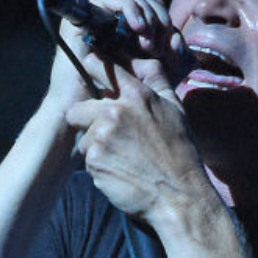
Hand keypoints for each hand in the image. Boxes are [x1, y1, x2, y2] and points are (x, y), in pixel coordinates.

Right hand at [41, 0, 183, 112]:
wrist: (90, 107)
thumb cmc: (122, 94)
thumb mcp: (159, 73)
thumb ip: (174, 57)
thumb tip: (177, 38)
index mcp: (131, 24)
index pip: (153, 4)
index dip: (165, 18)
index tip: (170, 45)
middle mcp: (114, 15)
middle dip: (158, 17)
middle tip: (160, 45)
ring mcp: (98, 13)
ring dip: (145, 13)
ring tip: (148, 42)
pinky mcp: (83, 15)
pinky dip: (129, 9)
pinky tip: (139, 28)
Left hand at [64, 61, 217, 232]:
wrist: (178, 196)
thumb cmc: (180, 153)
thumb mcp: (176, 110)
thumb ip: (157, 80)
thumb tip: (143, 60)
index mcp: (137, 95)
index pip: (102, 68)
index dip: (92, 67)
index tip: (87, 66)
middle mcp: (115, 112)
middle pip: (78, 108)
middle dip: (86, 121)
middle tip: (108, 136)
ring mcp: (102, 136)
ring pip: (82, 137)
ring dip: (96, 147)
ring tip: (122, 158)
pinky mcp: (94, 160)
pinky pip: (87, 159)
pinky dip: (100, 165)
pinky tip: (120, 171)